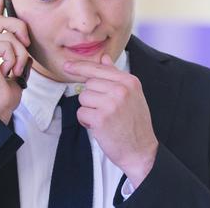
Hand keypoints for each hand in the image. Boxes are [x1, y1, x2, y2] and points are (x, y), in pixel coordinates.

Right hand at [0, 0, 31, 123]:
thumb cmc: (6, 92)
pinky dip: (15, 58)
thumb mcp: (15, 64)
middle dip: (20, 28)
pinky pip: (8, 44)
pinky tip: (7, 72)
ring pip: (9, 33)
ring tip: (13, 69)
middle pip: (2, 19)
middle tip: (27, 46)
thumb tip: (24, 36)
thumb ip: (16, 47)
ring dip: (20, 53)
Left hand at [64, 54, 158, 187]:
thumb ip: (116, 75)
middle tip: (106, 111)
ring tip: (104, 119)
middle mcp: (121, 89)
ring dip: (89, 110)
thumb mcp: (132, 95)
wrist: (141, 151)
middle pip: (89, 84)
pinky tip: (100, 127)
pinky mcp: (101, 118)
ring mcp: (111, 103)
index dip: (80, 67)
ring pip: (83, 98)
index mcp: (129, 81)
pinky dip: (86, 121)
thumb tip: (104, 58)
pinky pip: (81, 113)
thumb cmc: (135, 123)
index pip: (98, 68)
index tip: (67, 66)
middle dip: (92, 97)